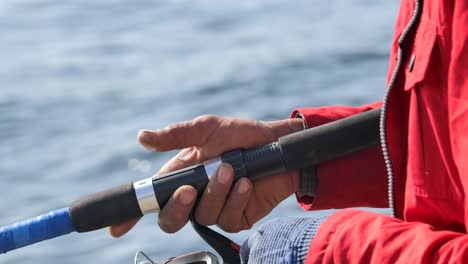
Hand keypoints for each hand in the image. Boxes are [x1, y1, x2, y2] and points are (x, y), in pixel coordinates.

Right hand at [109, 115, 303, 236]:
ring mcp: (216, 208)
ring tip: (230, 169)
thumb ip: (176, 135)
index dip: (132, 214)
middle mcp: (196, 195)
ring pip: (202, 216)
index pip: (152, 199)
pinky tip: (246, 182)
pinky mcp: (237, 217)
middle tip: (189, 189)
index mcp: (183, 175)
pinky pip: (228, 218)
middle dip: (176, 207)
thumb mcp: (207, 129)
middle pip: (170, 219)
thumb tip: (141, 138)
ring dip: (216, 193)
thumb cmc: (242, 135)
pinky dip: (235, 198)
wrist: (278, 145)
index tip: (117, 226)